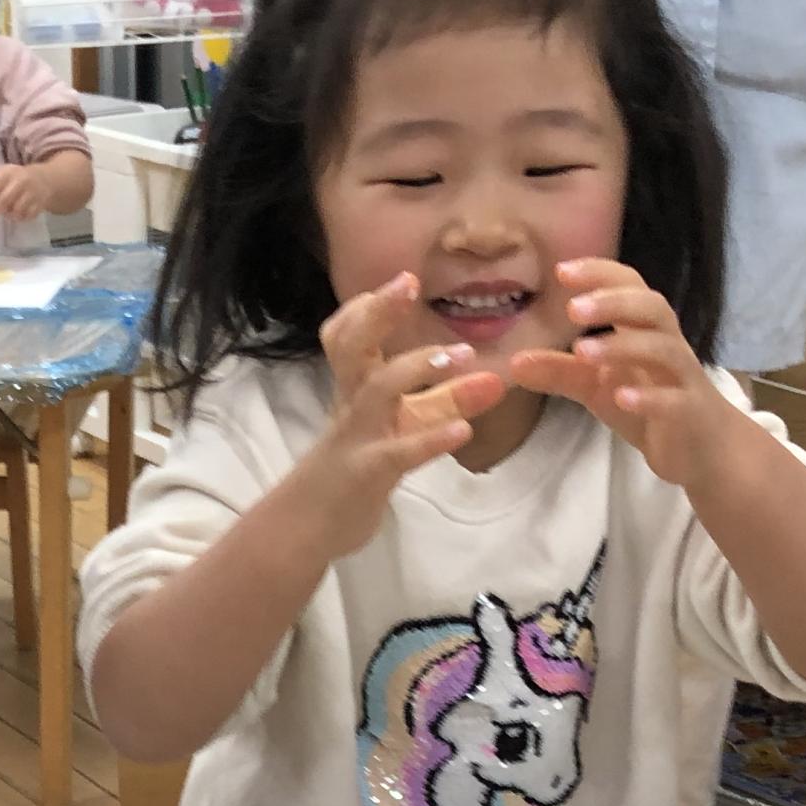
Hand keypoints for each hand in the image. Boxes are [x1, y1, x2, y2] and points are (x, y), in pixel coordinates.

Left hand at [0, 164, 46, 222]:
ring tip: (8, 210)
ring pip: (16, 210)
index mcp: (9, 172)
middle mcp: (21, 181)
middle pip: (5, 199)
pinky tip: (19, 213)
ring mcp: (32, 193)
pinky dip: (21, 218)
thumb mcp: (1, 175)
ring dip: (9, 214)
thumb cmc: (17, 178)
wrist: (46, 179)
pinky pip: (26, 216)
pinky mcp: (40, 204)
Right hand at [282, 273, 507, 557]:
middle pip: (351, 347)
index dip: (368, 305)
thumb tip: (497, 378)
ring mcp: (357, 436)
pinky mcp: (369, 472)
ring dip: (417, 367)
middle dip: (377, 313)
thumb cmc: (356, 467)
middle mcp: (350, 404)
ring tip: (460, 354)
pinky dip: (432, 439)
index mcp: (353, 387)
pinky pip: (399, 453)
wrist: (309, 527)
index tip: (404, 279)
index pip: (346, 334)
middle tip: (408, 284)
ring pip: (377, 390)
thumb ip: (448, 401)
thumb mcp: (402, 427)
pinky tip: (464, 432)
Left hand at [507, 257, 736, 486]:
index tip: (561, 271)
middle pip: (651, 307)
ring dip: (624, 346)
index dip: (599, 274)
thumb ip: (558, 372)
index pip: (628, 285)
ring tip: (583, 351)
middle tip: (572, 309)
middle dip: (613, 302)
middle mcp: (667, 344)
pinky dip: (649, 397)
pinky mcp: (690, 412)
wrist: (699, 448)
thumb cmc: (647, 405)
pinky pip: (675, 399)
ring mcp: (682, 377)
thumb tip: (512, 362)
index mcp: (643, 329)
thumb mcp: (595, 387)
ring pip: (664, 349)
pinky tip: (622, 398)